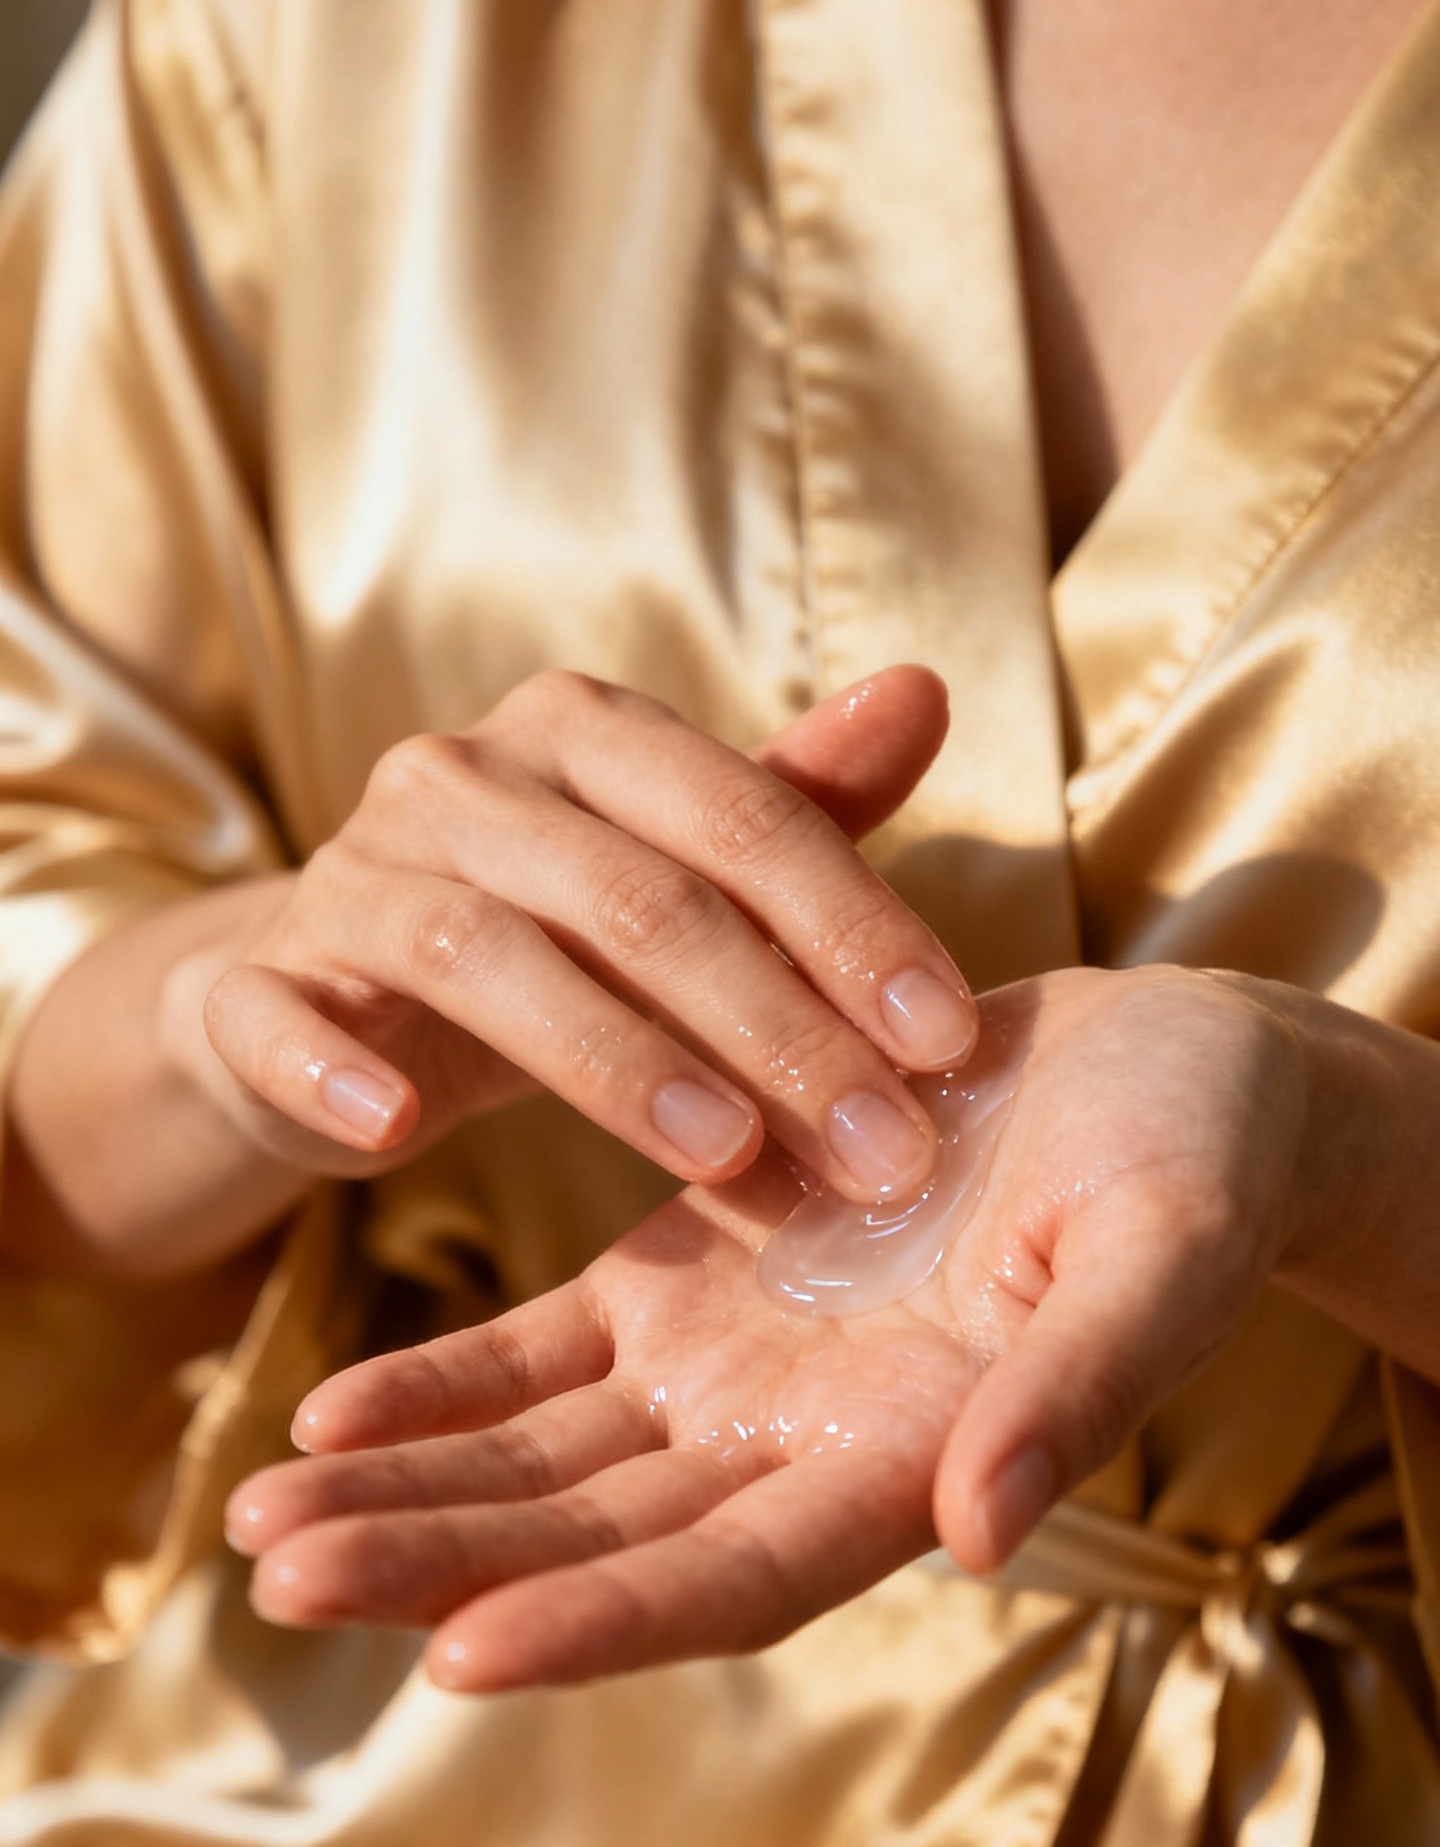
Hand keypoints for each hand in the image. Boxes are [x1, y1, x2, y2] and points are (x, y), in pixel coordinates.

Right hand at [163, 668, 976, 1202]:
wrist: (338, 991)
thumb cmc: (552, 927)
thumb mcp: (677, 864)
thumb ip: (797, 802)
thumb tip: (927, 690)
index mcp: (580, 733)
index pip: (740, 816)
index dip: (853, 925)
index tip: (949, 1042)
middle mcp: (458, 778)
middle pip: (634, 897)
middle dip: (775, 1029)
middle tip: (879, 1148)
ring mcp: (350, 878)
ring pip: (483, 955)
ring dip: (612, 1062)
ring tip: (725, 1156)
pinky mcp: (261, 985)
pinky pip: (281, 1020)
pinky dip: (333, 1071)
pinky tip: (398, 1133)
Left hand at [228, 965, 1322, 1688]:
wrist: (1175, 1079)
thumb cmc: (1200, 1167)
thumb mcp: (1160, 1258)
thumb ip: (1071, 1393)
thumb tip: (978, 1529)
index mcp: (909, 1464)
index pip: (731, 1578)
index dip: (602, 1619)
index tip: (457, 1655)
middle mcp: (804, 1445)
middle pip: (593, 1539)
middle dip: (437, 1565)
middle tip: (275, 1577)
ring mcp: (739, 1369)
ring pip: (544, 1458)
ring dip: (406, 1489)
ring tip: (255, 1514)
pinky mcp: (698, 1279)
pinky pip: (548, 1350)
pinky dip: (445, 1381)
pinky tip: (330, 1409)